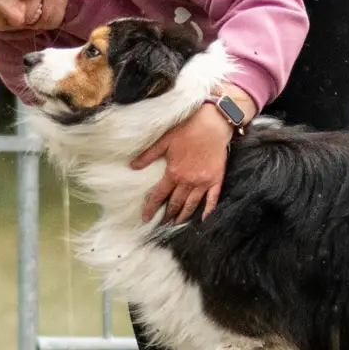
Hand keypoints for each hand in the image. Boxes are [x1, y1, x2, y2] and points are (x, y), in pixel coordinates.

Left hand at [132, 105, 232, 222]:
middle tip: (162, 224)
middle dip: (167, 215)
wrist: (213, 125)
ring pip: (191, 205)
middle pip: (175, 203)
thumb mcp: (164, 141)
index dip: (151, 208)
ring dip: (183, 216)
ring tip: (177, 224)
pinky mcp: (215, 180)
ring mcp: (203, 182)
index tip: (146, 218)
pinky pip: (212, 200)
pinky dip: (207, 211)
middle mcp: (188, 181)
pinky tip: (203, 219)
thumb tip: (132, 166)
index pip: (159, 195)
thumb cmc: (187, 130)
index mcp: (173, 173)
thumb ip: (148, 155)